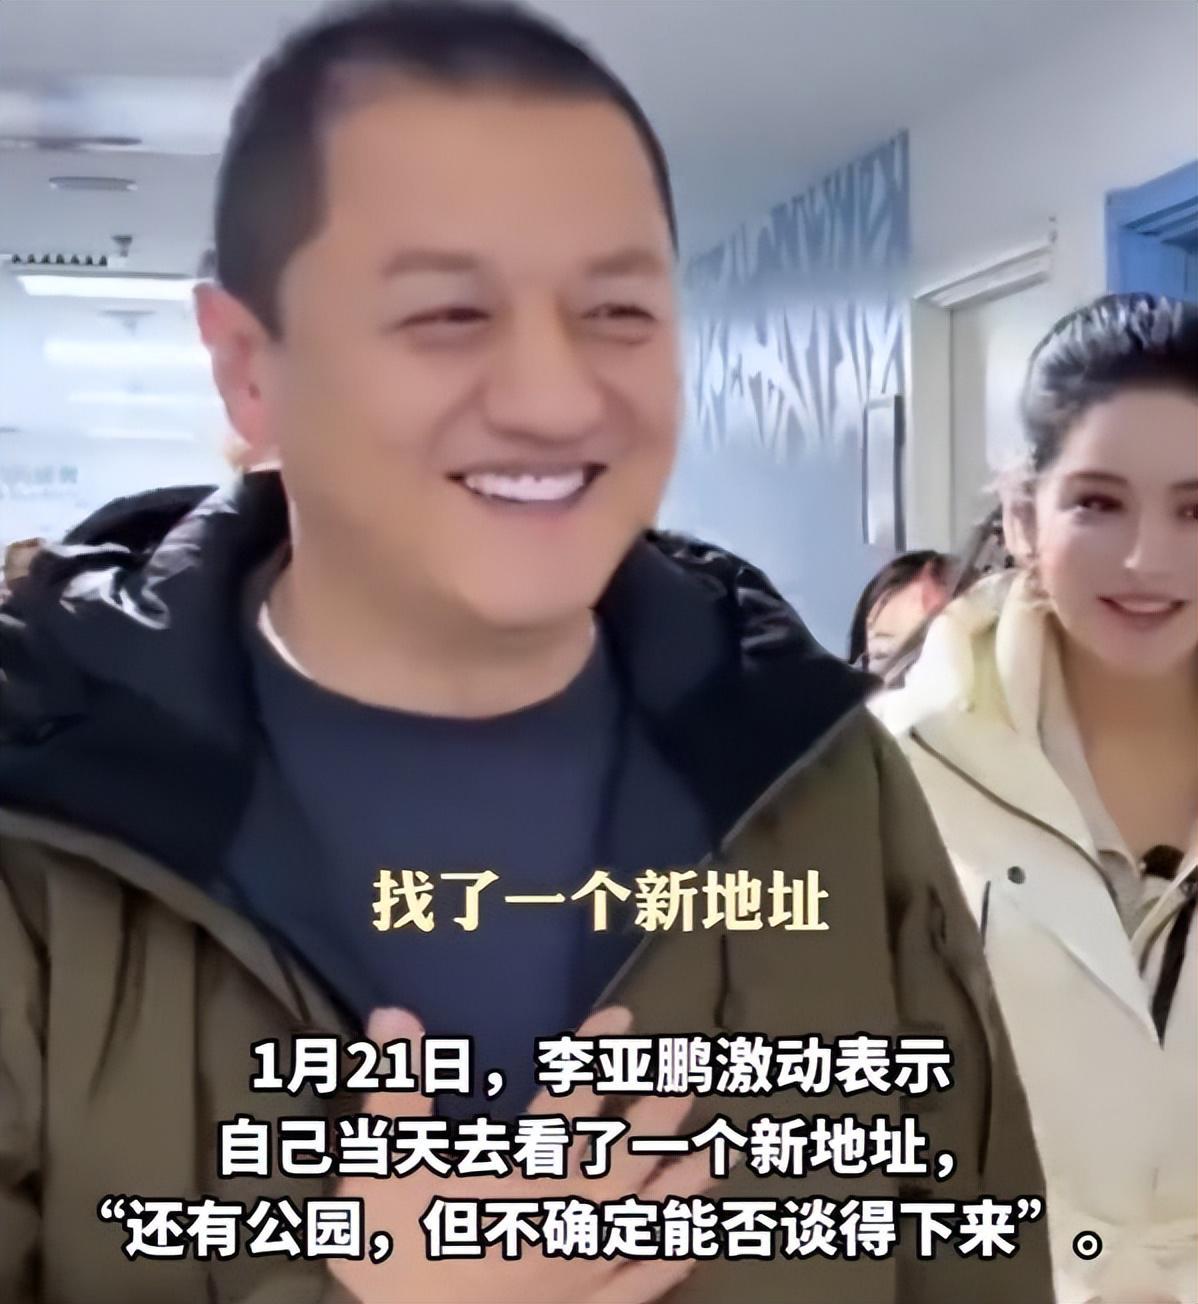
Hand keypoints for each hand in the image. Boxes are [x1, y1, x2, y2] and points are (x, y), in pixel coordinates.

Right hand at [330, 1005, 719, 1303]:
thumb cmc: (397, 1259)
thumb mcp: (382, 1170)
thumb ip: (398, 1092)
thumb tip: (395, 1014)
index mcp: (524, 1179)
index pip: (566, 1101)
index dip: (593, 1055)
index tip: (623, 1017)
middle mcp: (566, 1218)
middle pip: (623, 1157)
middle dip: (657, 1115)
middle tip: (690, 1076)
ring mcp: (582, 1273)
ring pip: (644, 1219)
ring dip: (682, 1182)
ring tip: (718, 1151)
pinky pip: (637, 1287)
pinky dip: (667, 1264)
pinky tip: (694, 1246)